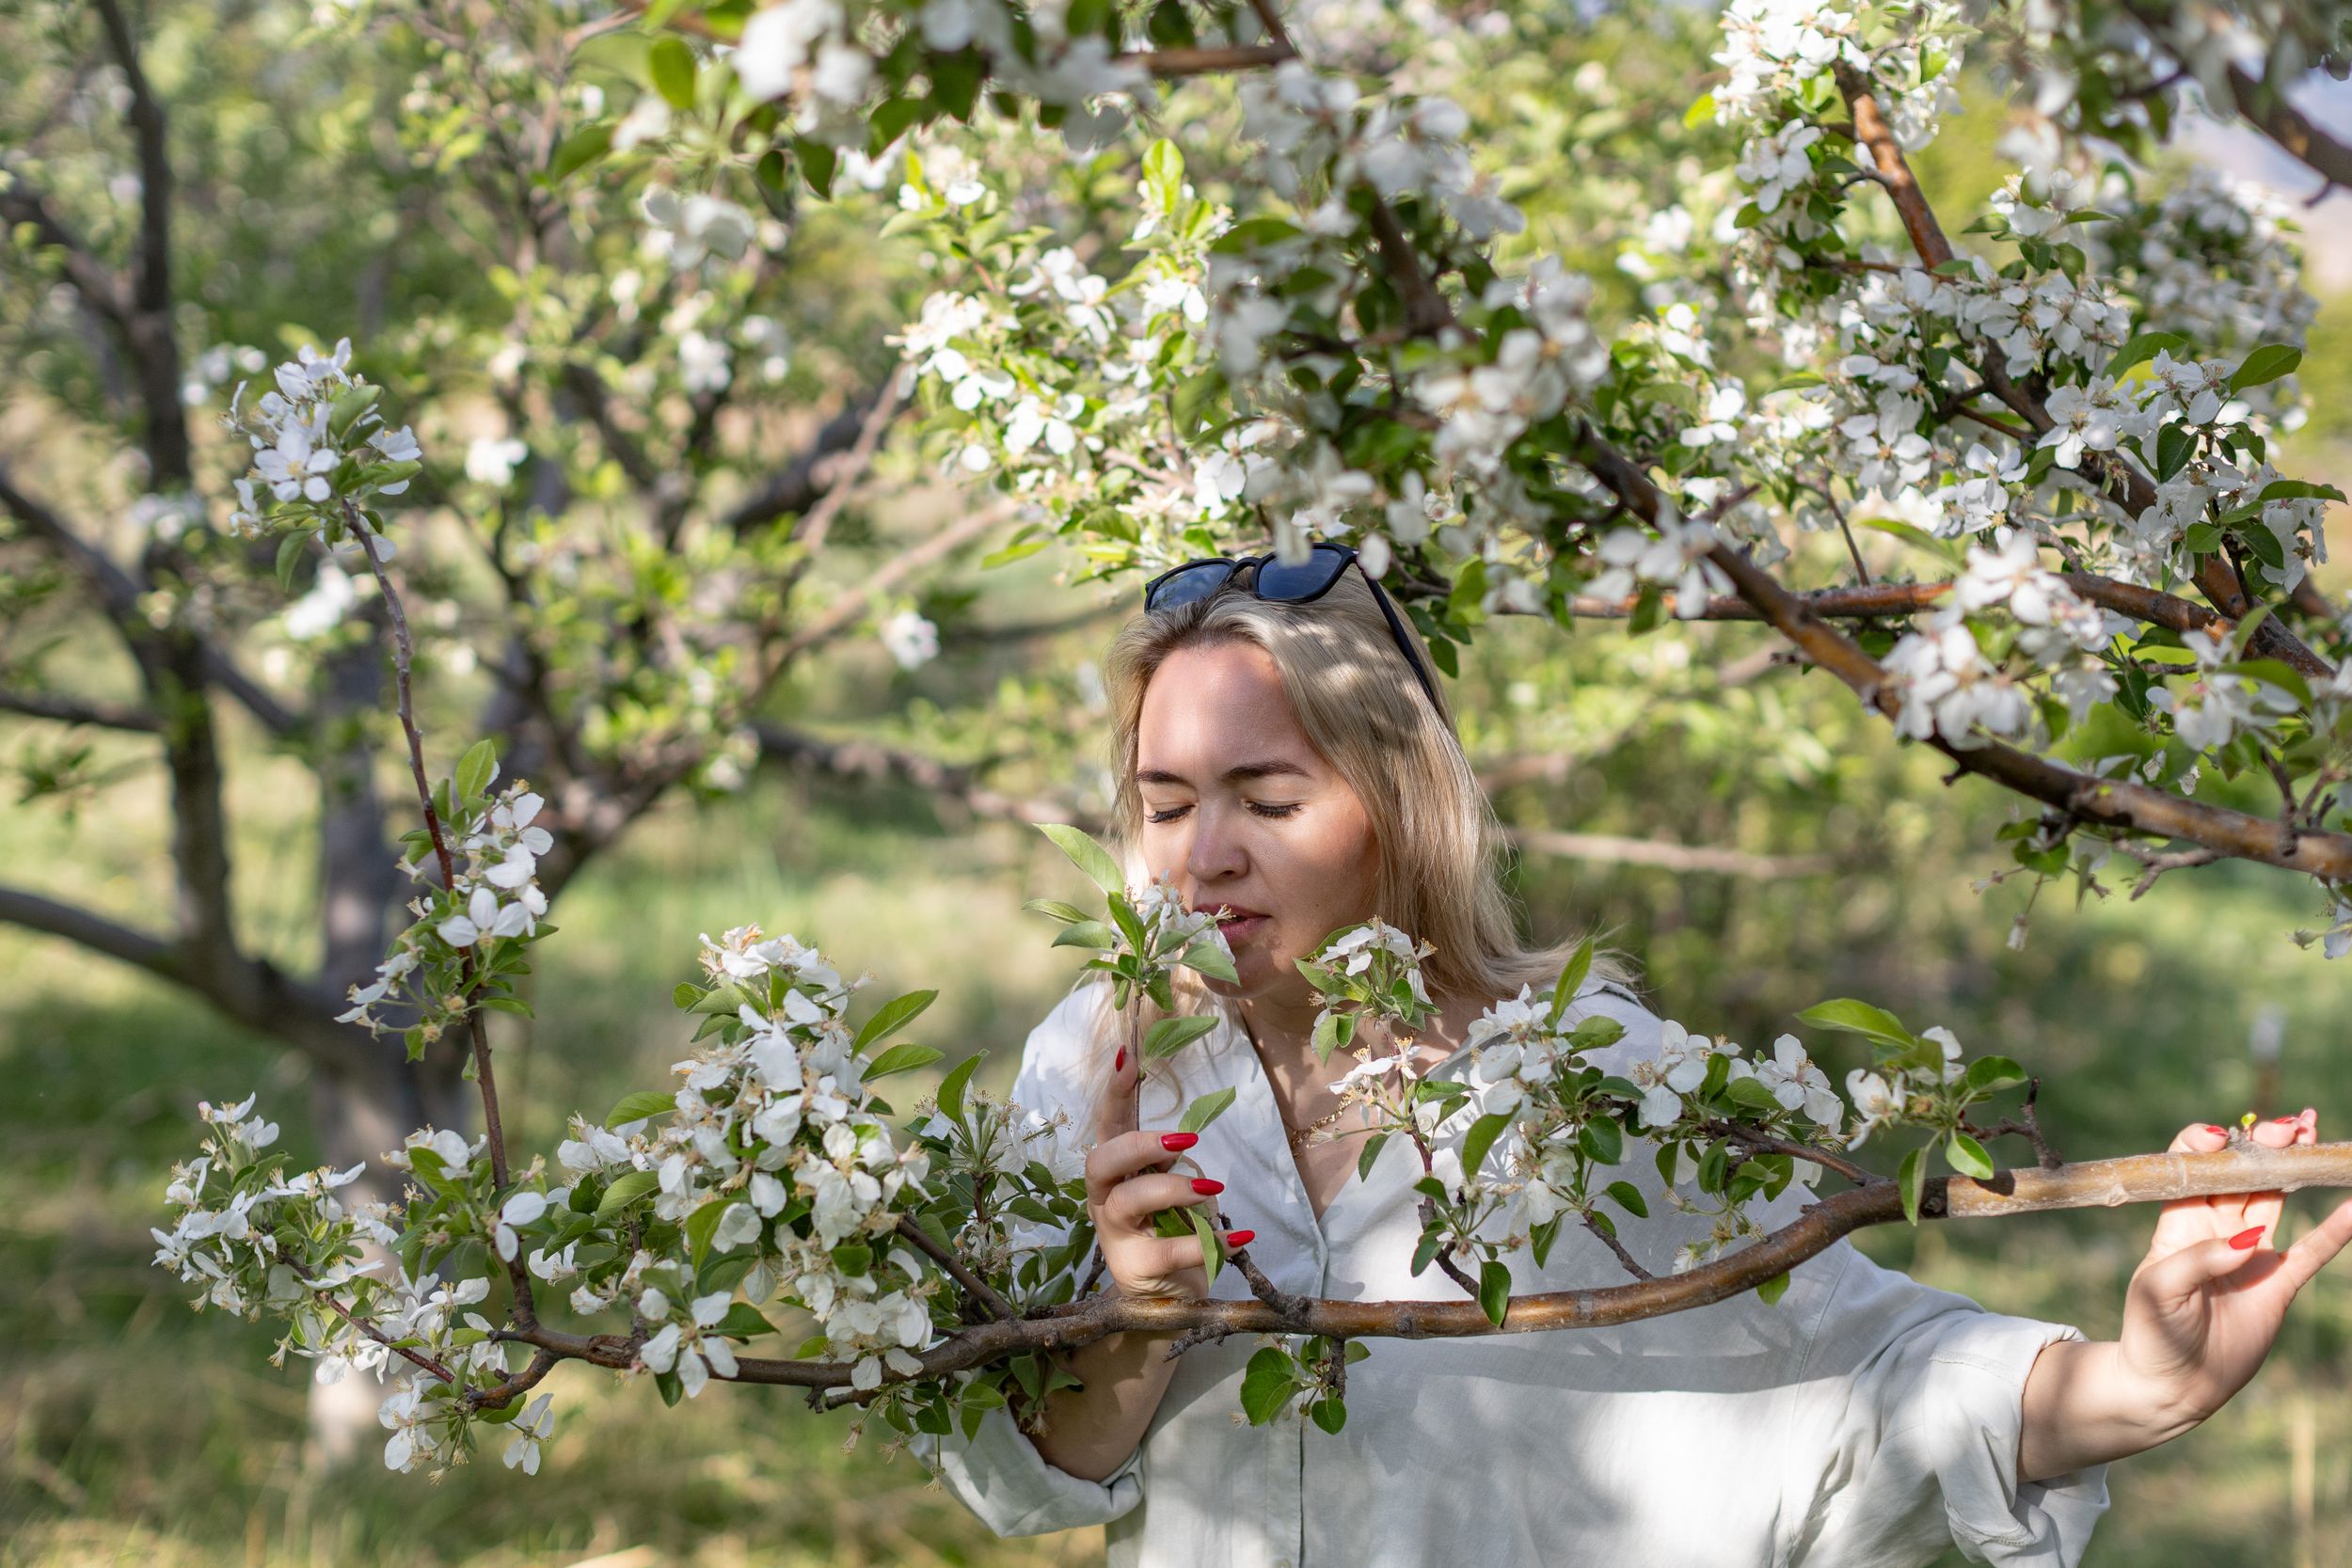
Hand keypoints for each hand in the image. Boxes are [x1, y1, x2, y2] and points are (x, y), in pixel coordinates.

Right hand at [1084, 1037, 1223, 1300]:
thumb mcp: (1171, 1190)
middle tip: (1185, 1140)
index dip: (1114, 1094)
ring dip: (1174, 1189)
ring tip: (1213, 1190)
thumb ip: (1169, 1163)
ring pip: (1129, 1200)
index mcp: (1114, 1175)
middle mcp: (1104, 1201)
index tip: (1129, 1058)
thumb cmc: (1170, 1232)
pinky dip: (1208, 1242)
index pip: (1107, 1127)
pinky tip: (1240, 1238)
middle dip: (1140, 1145)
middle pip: (1101, 1162)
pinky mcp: (1136, 1269)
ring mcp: (1116, 1236)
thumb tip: (1179, 1142)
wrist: (1166, 1301)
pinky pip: (1167, 1249)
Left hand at [2117, 1110, 2351, 1428]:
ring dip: (2295, 1165)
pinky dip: (2336, 1229)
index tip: (2222, 1137)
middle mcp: (2216, 1226)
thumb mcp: (2159, 1291)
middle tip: (2290, 1127)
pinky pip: (2312, 1250)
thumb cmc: (2152, 1331)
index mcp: (2178, 1219)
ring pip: (2277, 1196)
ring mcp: (2250, 1252)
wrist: (2172, 1384)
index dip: (2207, 1143)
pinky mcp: (2278, 1282)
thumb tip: (2246, 1243)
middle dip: (2264, 1143)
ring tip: (2314, 1131)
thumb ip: (2198, 1261)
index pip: (2192, 1165)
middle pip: (2242, 1171)